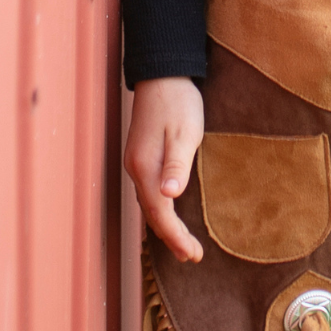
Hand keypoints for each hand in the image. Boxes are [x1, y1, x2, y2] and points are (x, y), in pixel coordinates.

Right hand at [124, 76, 204, 263]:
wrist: (163, 74)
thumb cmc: (178, 102)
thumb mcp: (183, 133)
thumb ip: (176, 165)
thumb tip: (169, 196)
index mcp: (146, 167)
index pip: (160, 213)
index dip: (175, 236)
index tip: (193, 254)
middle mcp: (136, 168)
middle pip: (152, 213)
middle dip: (170, 237)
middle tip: (192, 256)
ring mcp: (137, 162)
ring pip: (149, 204)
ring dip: (165, 226)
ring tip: (182, 244)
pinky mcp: (142, 155)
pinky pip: (148, 192)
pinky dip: (160, 210)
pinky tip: (169, 211)